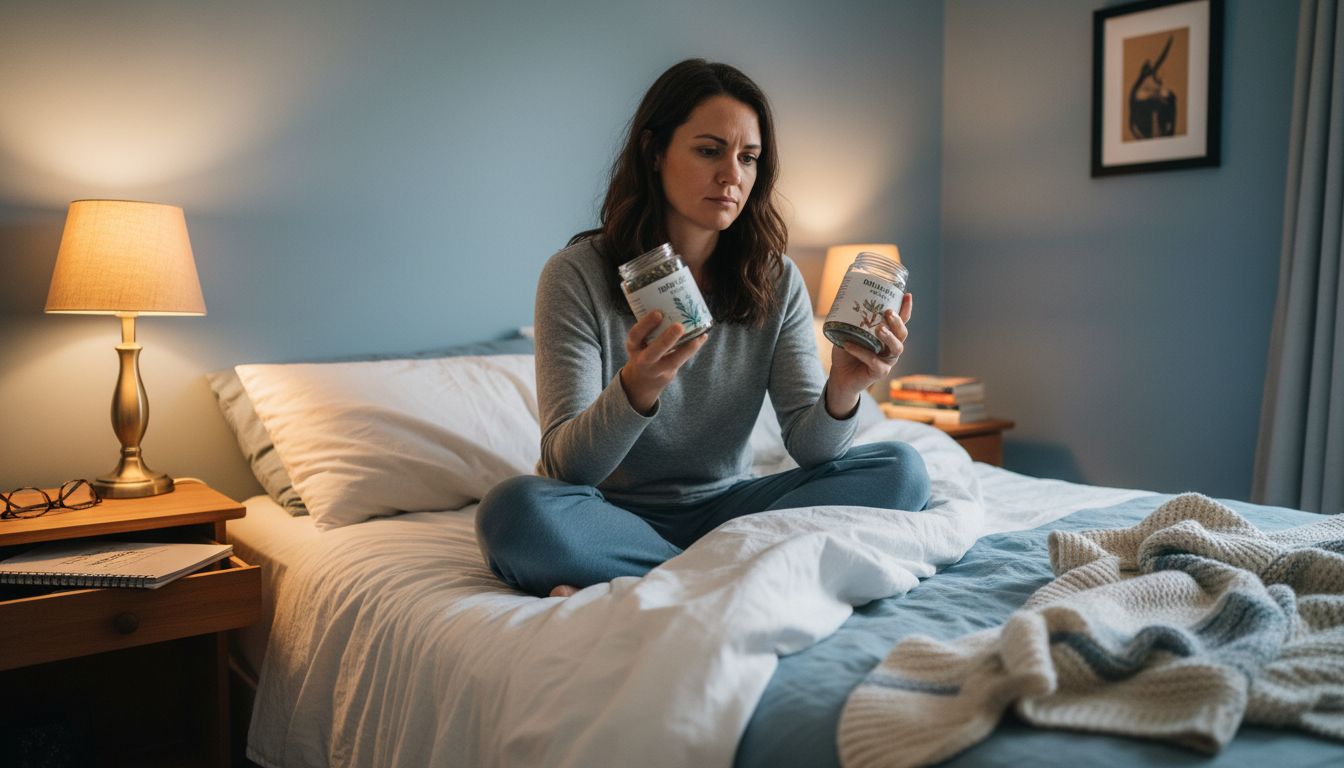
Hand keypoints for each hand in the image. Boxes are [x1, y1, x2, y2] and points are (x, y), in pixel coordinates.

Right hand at [619, 311, 708, 413]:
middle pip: (653, 352)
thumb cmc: (644, 348)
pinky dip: (693, 348)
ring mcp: (656, 368)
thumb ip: (650, 326)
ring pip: (672, 360)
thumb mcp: (640, 339)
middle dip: (666, 340)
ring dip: (686, 348)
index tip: (658, 313)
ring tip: (698, 335)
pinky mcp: (669, 372)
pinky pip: (682, 361)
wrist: (644, 378)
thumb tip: (671, 300)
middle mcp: (643, 359)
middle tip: (679, 326)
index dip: (646, 324)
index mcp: (633, 345)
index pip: (635, 335)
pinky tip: (702, 337)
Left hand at [827, 293, 912, 417]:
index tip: (907, 295)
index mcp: (888, 336)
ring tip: (879, 329)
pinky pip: (874, 361)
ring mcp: (888, 361)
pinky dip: (861, 352)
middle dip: (898, 322)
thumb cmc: (847, 352)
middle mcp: (891, 348)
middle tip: (888, 312)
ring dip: (889, 337)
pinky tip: (848, 345)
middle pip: (902, 334)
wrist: (840, 376)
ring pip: (896, 348)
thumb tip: (845, 300)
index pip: (901, 321)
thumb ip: (851, 321)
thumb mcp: (848, 332)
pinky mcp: (880, 372)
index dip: (905, 309)